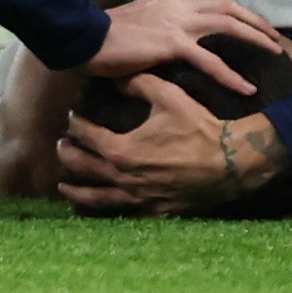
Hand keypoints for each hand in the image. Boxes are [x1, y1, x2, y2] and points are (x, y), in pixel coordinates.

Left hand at [55, 74, 291, 216]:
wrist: (230, 161)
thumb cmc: (198, 126)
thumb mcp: (168, 96)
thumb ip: (138, 83)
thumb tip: (116, 78)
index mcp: (123, 150)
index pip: (88, 137)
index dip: (77, 124)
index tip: (73, 115)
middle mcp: (125, 179)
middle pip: (85, 169)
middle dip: (69, 156)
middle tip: (61, 146)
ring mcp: (139, 199)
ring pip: (98, 199)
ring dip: (78, 191)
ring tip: (64, 187)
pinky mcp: (155, 212)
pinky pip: (124, 214)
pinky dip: (108, 209)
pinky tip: (103, 206)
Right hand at [81, 0, 287, 90]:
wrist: (83, 36)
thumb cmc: (103, 37)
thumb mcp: (137, 27)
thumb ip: (156, 31)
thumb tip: (165, 44)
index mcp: (170, 3)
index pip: (212, 4)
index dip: (237, 14)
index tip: (253, 25)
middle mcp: (178, 7)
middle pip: (228, 7)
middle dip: (255, 21)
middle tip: (275, 37)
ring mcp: (176, 23)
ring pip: (226, 25)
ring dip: (254, 37)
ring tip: (274, 53)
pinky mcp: (171, 43)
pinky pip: (209, 59)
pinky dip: (230, 74)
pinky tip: (245, 88)